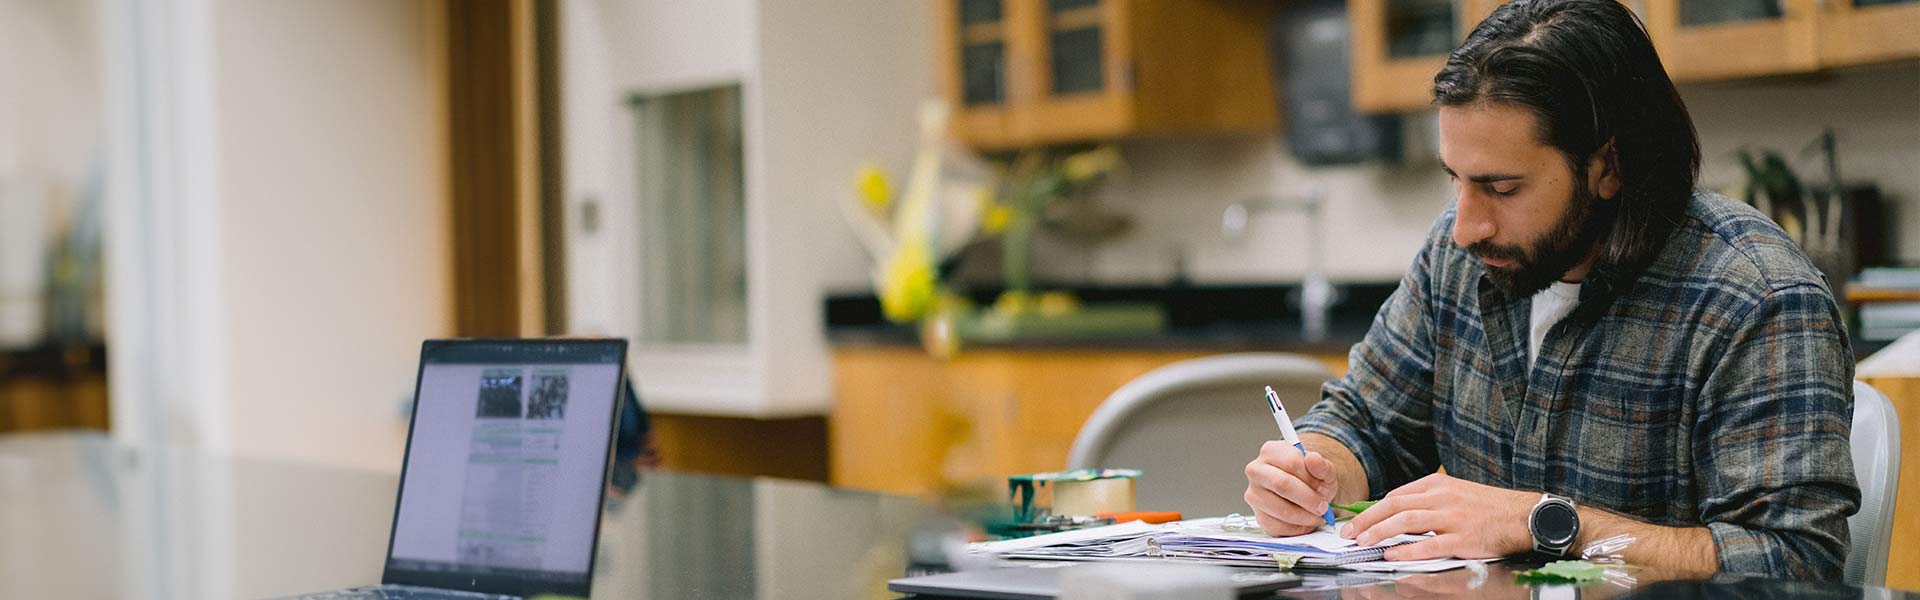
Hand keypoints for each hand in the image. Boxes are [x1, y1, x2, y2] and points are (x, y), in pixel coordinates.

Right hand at [1243, 440, 1337, 535]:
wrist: (1305, 494)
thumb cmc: (1310, 479)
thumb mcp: (1323, 470)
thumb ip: (1321, 465)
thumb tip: (1313, 459)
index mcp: (1270, 451)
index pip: (1291, 462)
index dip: (1311, 478)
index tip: (1324, 488)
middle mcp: (1256, 471)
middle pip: (1282, 484)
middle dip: (1308, 499)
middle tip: (1323, 507)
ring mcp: (1254, 494)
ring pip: (1281, 509)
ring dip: (1305, 516)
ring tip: (1317, 515)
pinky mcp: (1258, 516)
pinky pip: (1278, 527)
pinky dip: (1297, 528)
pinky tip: (1306, 522)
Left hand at [1339, 472, 1536, 560]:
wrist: (1523, 515)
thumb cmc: (1488, 507)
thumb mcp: (1455, 492)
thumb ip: (1426, 499)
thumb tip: (1395, 509)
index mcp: (1437, 485)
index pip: (1396, 495)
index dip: (1372, 509)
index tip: (1355, 520)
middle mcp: (1442, 498)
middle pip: (1395, 505)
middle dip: (1367, 519)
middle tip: (1348, 532)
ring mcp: (1452, 518)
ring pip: (1406, 521)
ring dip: (1379, 532)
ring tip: (1362, 542)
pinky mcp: (1463, 538)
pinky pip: (1429, 545)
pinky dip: (1407, 550)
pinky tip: (1392, 555)